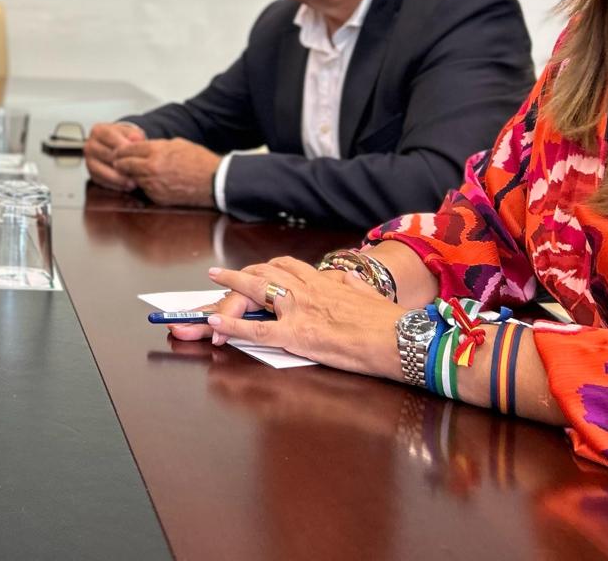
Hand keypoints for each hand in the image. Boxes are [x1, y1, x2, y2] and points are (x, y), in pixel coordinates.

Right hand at [85, 122, 145, 190]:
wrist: (117, 147)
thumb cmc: (123, 139)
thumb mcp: (130, 132)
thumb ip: (134, 134)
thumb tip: (136, 138)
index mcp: (98, 131)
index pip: (109, 136)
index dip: (123, 145)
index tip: (136, 154)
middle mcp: (90, 145)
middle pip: (106, 155)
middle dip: (123, 164)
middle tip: (137, 171)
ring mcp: (89, 160)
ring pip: (102, 171)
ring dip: (119, 178)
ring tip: (133, 182)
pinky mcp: (91, 173)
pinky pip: (102, 181)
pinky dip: (115, 185)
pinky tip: (126, 185)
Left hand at [112, 137, 220, 206]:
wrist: (214, 181)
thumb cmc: (199, 161)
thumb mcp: (177, 144)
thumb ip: (156, 145)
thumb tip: (142, 145)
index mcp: (156, 151)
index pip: (128, 149)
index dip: (121, 150)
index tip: (119, 151)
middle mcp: (152, 168)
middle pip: (124, 165)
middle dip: (120, 163)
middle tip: (118, 162)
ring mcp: (154, 184)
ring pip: (132, 178)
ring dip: (131, 175)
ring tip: (134, 172)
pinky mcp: (158, 197)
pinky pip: (144, 190)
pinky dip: (144, 186)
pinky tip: (150, 181)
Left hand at [169, 262, 375, 344]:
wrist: (399, 338)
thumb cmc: (387, 321)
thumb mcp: (367, 293)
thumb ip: (350, 283)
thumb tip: (346, 275)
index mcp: (322, 282)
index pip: (285, 267)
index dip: (264, 269)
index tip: (253, 270)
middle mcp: (305, 291)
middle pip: (262, 275)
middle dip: (237, 277)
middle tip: (219, 276)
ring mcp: (299, 311)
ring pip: (253, 293)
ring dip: (226, 292)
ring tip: (208, 294)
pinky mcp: (298, 335)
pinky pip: (257, 329)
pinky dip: (232, 326)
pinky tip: (216, 325)